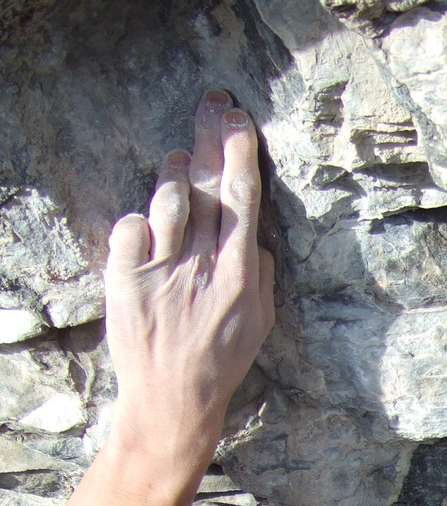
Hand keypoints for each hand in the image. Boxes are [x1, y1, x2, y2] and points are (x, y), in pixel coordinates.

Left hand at [105, 89, 274, 469]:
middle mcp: (202, 265)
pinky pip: (130, 228)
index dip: (240, 150)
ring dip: (176, 173)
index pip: (243, 197)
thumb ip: (260, 275)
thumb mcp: (259, 323)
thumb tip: (255, 238)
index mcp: (239, 274)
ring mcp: (162, 269)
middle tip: (212, 103)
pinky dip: (139, 220)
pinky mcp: (127, 278)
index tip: (238, 118)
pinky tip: (147, 224)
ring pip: (169, 197)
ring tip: (180, 161)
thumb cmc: (221, 363)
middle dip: (211, 137)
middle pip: (209, 185)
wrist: (172, 402)